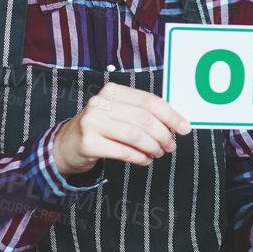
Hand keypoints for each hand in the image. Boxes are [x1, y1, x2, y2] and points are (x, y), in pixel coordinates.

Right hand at [53, 82, 190, 176]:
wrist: (67, 145)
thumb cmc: (101, 128)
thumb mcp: (119, 113)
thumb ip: (143, 113)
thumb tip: (177, 122)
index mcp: (113, 91)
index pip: (149, 101)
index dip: (171, 115)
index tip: (185, 128)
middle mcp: (100, 103)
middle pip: (144, 119)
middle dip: (163, 134)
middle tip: (170, 146)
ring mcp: (92, 122)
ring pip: (135, 136)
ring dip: (152, 147)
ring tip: (157, 153)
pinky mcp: (88, 142)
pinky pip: (123, 151)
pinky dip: (139, 157)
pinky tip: (144, 160)